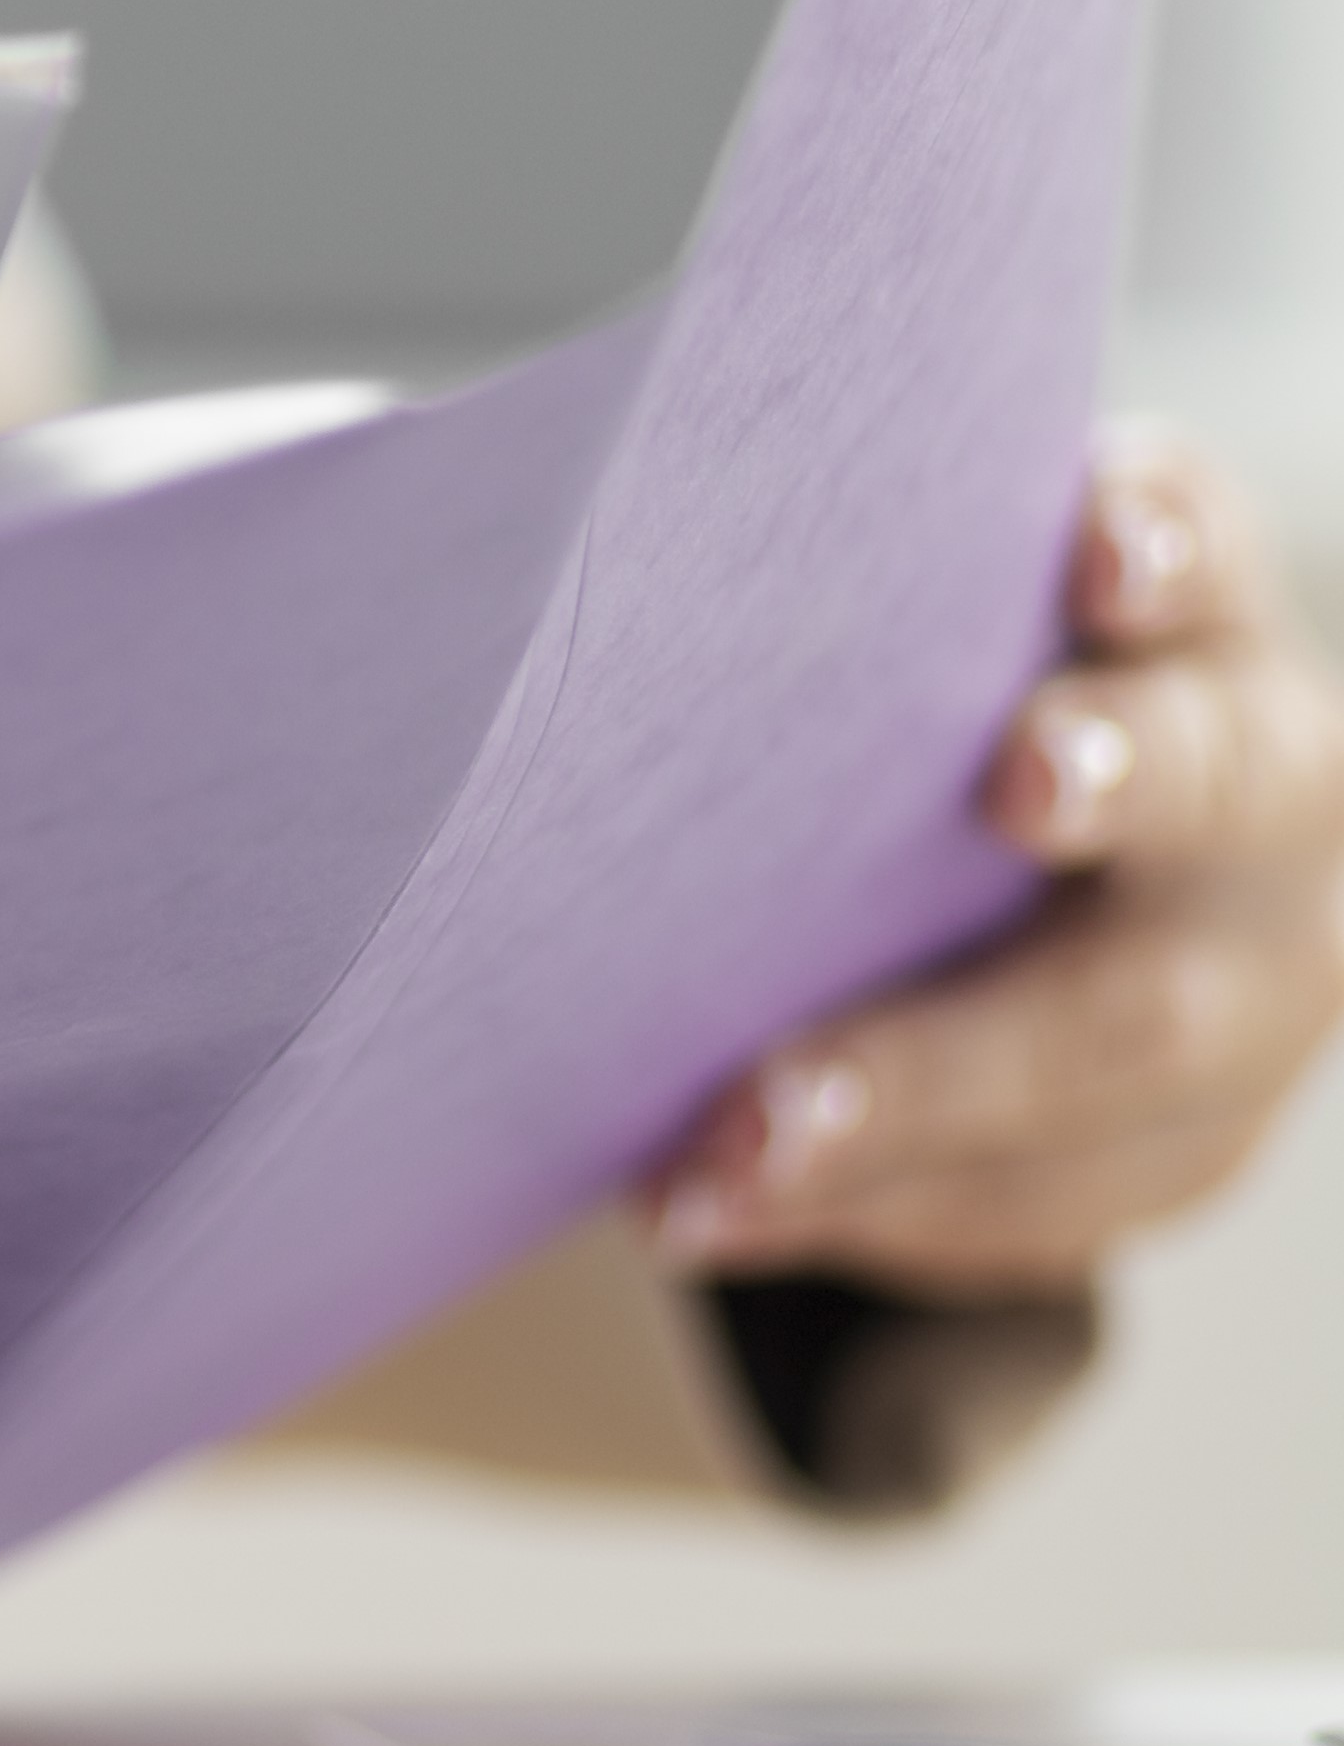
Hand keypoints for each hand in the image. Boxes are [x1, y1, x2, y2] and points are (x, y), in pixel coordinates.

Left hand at [655, 425, 1343, 1291]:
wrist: (1059, 913)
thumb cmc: (896, 728)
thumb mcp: (889, 641)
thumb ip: (802, 604)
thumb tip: (486, 529)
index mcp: (1189, 627)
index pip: (1194, 551)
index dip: (1157, 543)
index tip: (1092, 554)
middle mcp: (1259, 787)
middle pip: (1209, 790)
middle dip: (1106, 793)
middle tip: (1013, 787)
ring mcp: (1250, 979)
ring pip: (1127, 1042)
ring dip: (923, 1090)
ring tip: (739, 1142)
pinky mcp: (1183, 1144)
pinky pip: (1044, 1200)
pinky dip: (870, 1211)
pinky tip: (714, 1216)